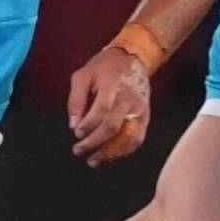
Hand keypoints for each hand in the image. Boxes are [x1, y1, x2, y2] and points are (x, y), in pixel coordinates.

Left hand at [67, 44, 152, 164]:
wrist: (133, 59)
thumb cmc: (104, 68)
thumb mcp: (82, 75)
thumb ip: (75, 99)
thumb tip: (73, 125)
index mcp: (112, 85)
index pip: (101, 110)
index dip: (88, 125)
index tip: (77, 134)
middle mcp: (128, 98)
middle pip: (113, 126)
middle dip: (94, 142)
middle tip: (78, 151)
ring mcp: (140, 108)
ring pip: (127, 136)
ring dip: (110, 152)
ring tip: (94, 161)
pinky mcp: (146, 115)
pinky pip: (137, 138)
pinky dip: (124, 150)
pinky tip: (110, 156)